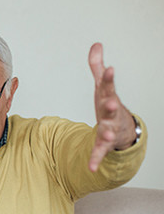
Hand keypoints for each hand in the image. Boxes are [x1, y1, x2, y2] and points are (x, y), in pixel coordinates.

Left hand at [88, 42, 137, 171]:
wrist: (122, 129)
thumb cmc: (108, 104)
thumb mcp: (102, 85)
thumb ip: (97, 67)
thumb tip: (96, 45)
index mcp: (107, 98)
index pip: (107, 86)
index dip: (108, 78)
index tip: (109, 69)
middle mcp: (110, 113)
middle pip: (110, 108)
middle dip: (111, 105)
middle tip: (110, 102)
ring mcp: (109, 128)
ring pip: (108, 131)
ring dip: (108, 133)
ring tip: (109, 136)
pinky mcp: (104, 143)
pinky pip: (99, 152)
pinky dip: (95, 159)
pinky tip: (91, 168)